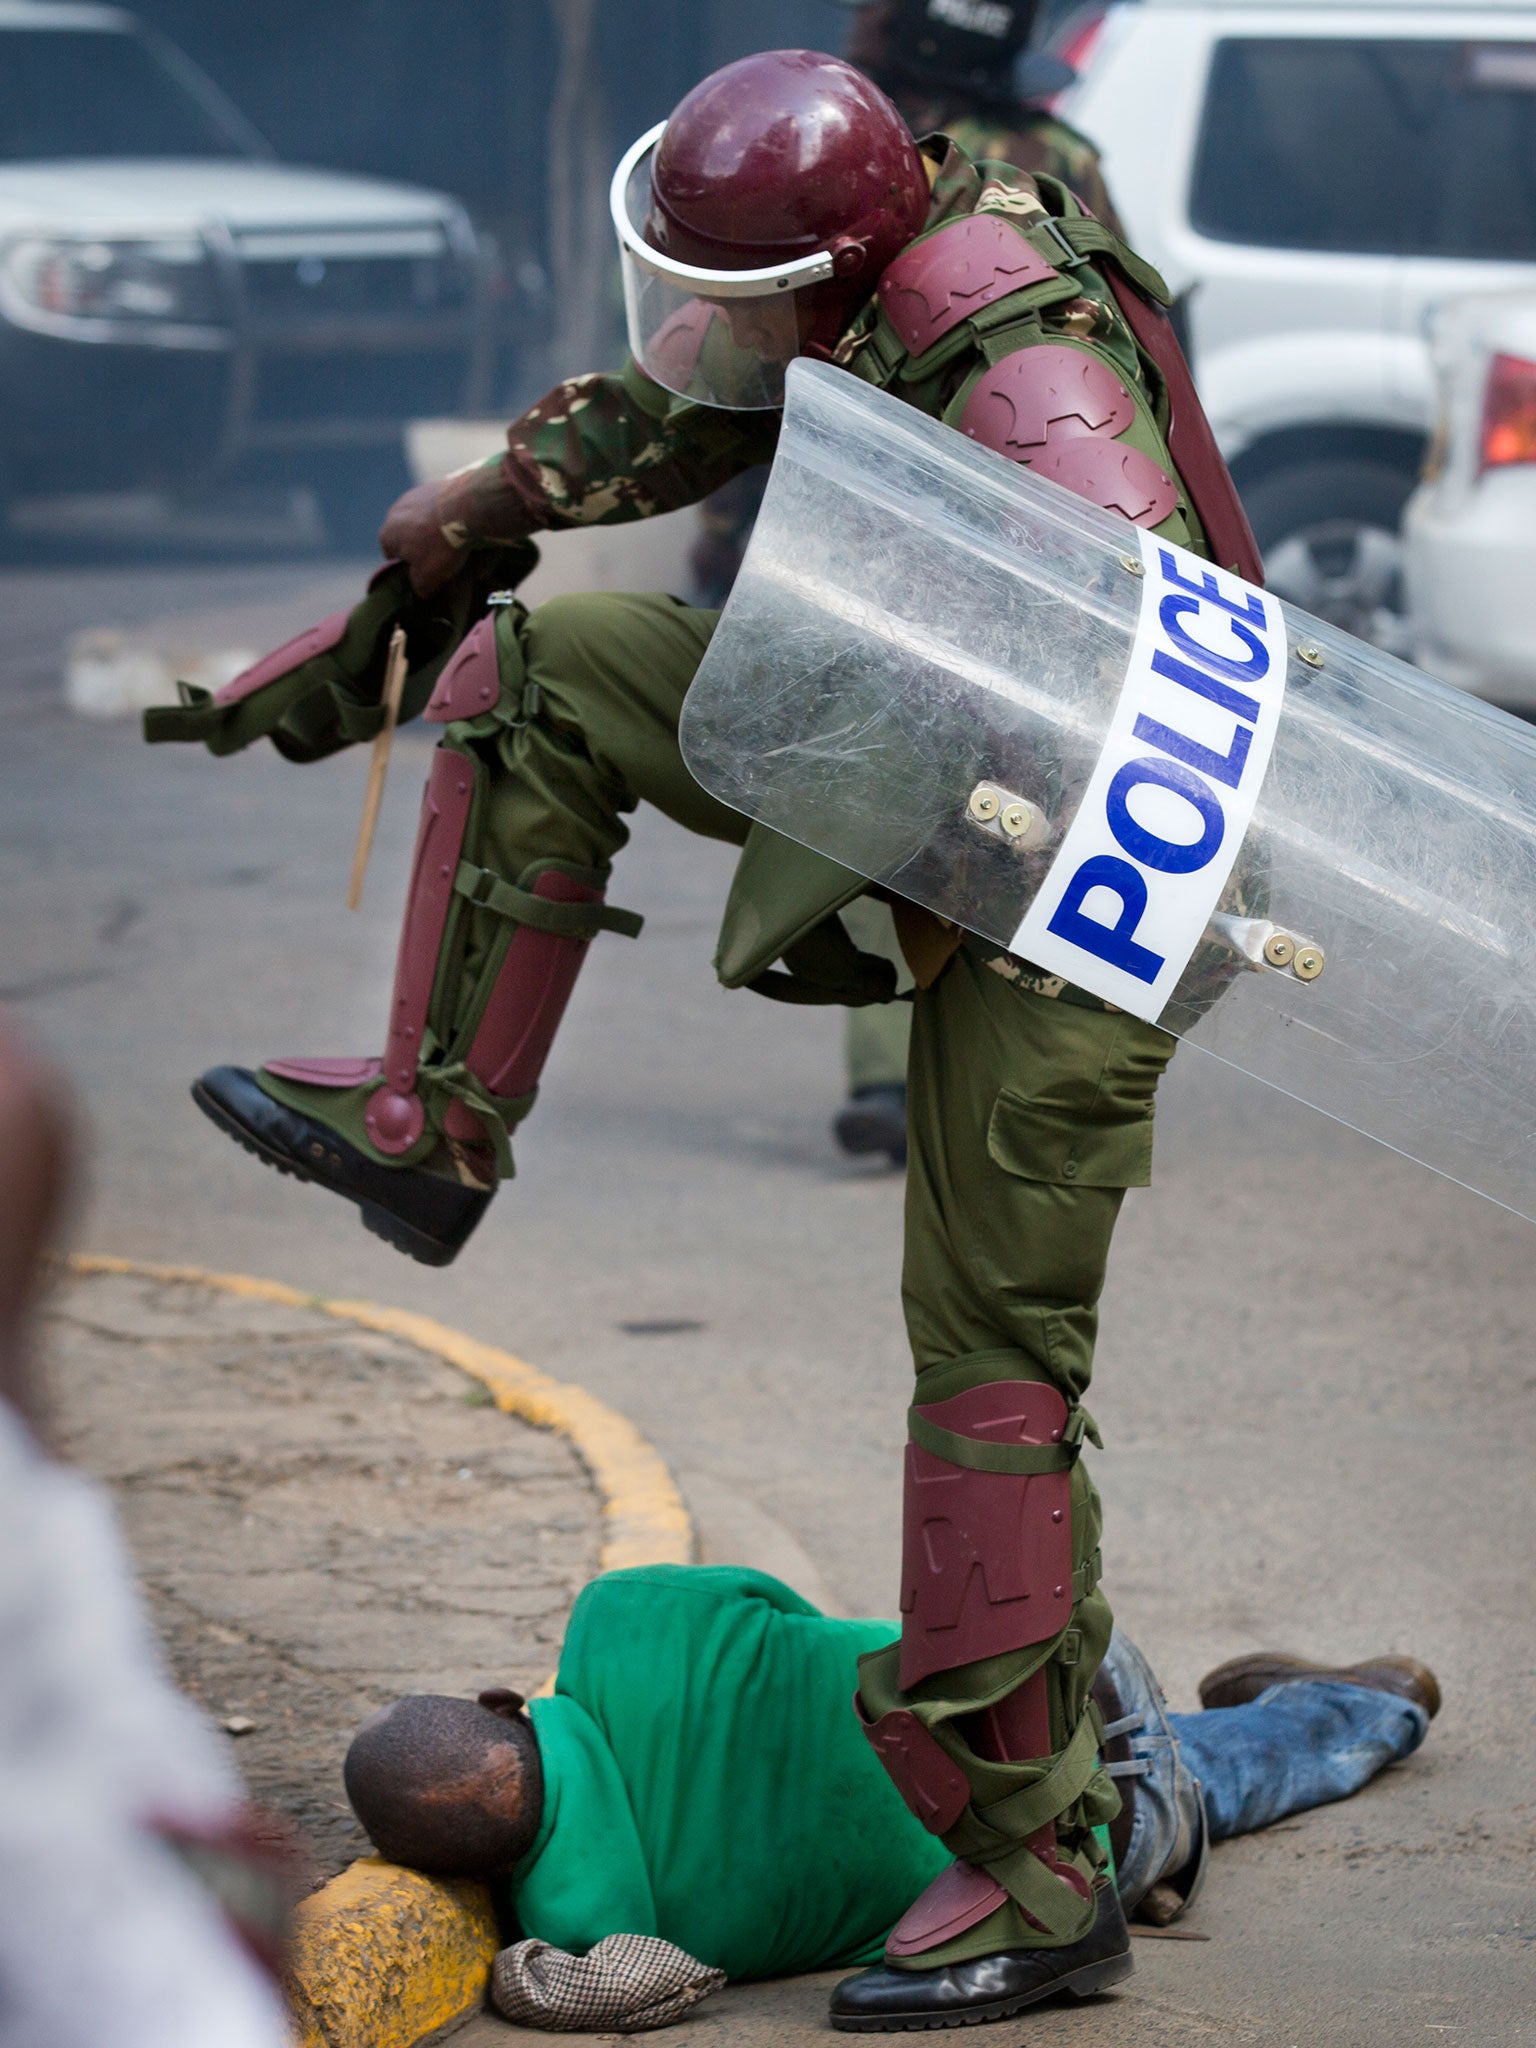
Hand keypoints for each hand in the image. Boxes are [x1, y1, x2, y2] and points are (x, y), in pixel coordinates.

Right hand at [378, 480, 467, 597]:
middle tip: (441, 557)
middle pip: (406, 535)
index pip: (391, 556)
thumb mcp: (428, 578)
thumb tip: (421, 589)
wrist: (465, 506)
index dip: (408, 566)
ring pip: (421, 519)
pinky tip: (461, 524)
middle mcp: (394, 512)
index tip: (426, 571)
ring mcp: (413, 495)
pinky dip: (446, 515)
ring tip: (454, 540)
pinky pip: (438, 507)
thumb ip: (419, 586)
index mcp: (386, 534)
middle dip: (420, 546)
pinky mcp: (433, 484)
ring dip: (433, 529)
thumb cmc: (441, 546)